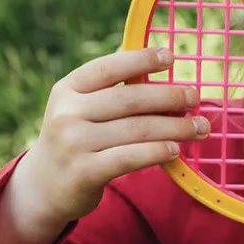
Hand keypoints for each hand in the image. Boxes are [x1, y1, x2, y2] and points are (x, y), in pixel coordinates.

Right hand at [15, 47, 208, 228]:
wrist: (43, 187)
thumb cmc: (77, 139)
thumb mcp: (82, 109)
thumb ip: (114, 92)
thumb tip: (169, 79)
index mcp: (68, 89)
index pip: (109, 67)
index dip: (141, 60)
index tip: (170, 56)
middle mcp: (67, 113)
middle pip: (130, 99)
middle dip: (169, 96)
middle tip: (195, 97)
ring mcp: (73, 143)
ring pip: (137, 130)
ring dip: (175, 127)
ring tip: (200, 128)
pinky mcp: (84, 172)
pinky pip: (130, 158)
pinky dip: (157, 152)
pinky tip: (175, 150)